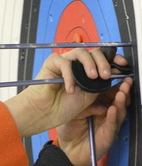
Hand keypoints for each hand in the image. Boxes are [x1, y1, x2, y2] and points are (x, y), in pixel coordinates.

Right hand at [5, 48, 125, 136]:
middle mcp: (75, 65)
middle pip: (94, 52)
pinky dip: (70, 75)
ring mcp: (64, 63)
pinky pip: (65, 62)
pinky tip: (70, 89)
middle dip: (103, 62)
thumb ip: (101, 84)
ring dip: (90, 64)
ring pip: (81, 52)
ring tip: (92, 77)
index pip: (101, 59)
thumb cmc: (61, 108)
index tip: (123, 64)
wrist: (43, 114)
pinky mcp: (52, 63)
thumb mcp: (89, 96)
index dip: (113, 59)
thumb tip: (116, 74)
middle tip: (105, 75)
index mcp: (85, 72)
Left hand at [57, 75, 132, 165]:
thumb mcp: (74, 111)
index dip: (116, 84)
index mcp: (100, 105)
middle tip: (126, 81)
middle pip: (119, 100)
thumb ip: (83, 102)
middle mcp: (108, 113)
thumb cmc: (70, 130)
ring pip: (119, 111)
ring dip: (121, 101)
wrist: (68, 150)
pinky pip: (112, 124)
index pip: (111, 92)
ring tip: (121, 92)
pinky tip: (112, 109)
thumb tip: (92, 92)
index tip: (118, 74)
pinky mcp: (108, 135)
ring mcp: (110, 124)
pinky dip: (113, 116)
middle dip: (123, 90)